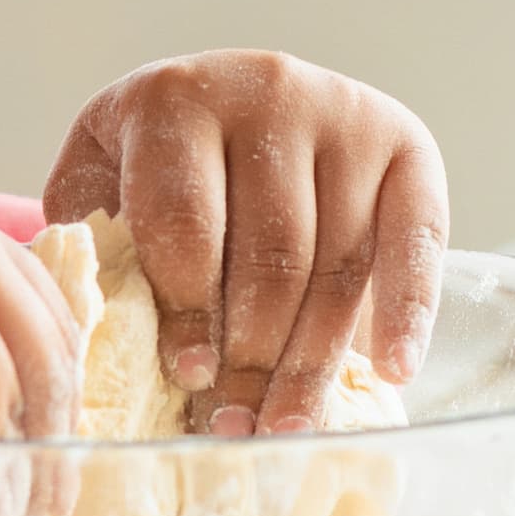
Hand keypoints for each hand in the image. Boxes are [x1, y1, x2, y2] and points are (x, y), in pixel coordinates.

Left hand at [41, 52, 445, 435]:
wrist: (228, 94)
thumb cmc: (153, 162)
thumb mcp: (102, 184)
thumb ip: (97, 249)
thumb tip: (103, 350)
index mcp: (172, 99)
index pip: (186, 225)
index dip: (186, 313)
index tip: (189, 381)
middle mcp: (265, 89)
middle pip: (270, 253)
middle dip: (253, 355)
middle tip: (236, 426)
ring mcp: (342, 111)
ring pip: (336, 260)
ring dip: (313, 359)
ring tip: (288, 426)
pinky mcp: (404, 140)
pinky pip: (416, 235)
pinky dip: (408, 308)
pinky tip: (392, 370)